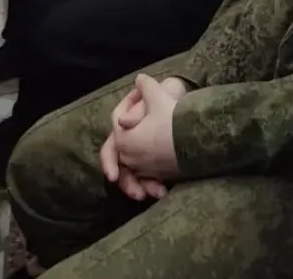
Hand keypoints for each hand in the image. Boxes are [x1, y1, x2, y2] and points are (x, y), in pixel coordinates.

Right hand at [100, 76, 186, 194]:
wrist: (183, 102)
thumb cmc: (166, 97)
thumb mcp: (156, 96)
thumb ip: (136, 110)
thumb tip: (121, 121)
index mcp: (124, 130)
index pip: (110, 150)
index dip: (109, 163)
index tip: (113, 176)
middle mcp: (129, 145)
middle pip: (122, 170)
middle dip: (128, 184)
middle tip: (139, 195)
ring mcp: (141, 156)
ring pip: (135, 178)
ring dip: (142, 187)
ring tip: (157, 193)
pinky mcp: (153, 164)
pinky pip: (149, 180)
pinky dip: (153, 187)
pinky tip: (163, 192)